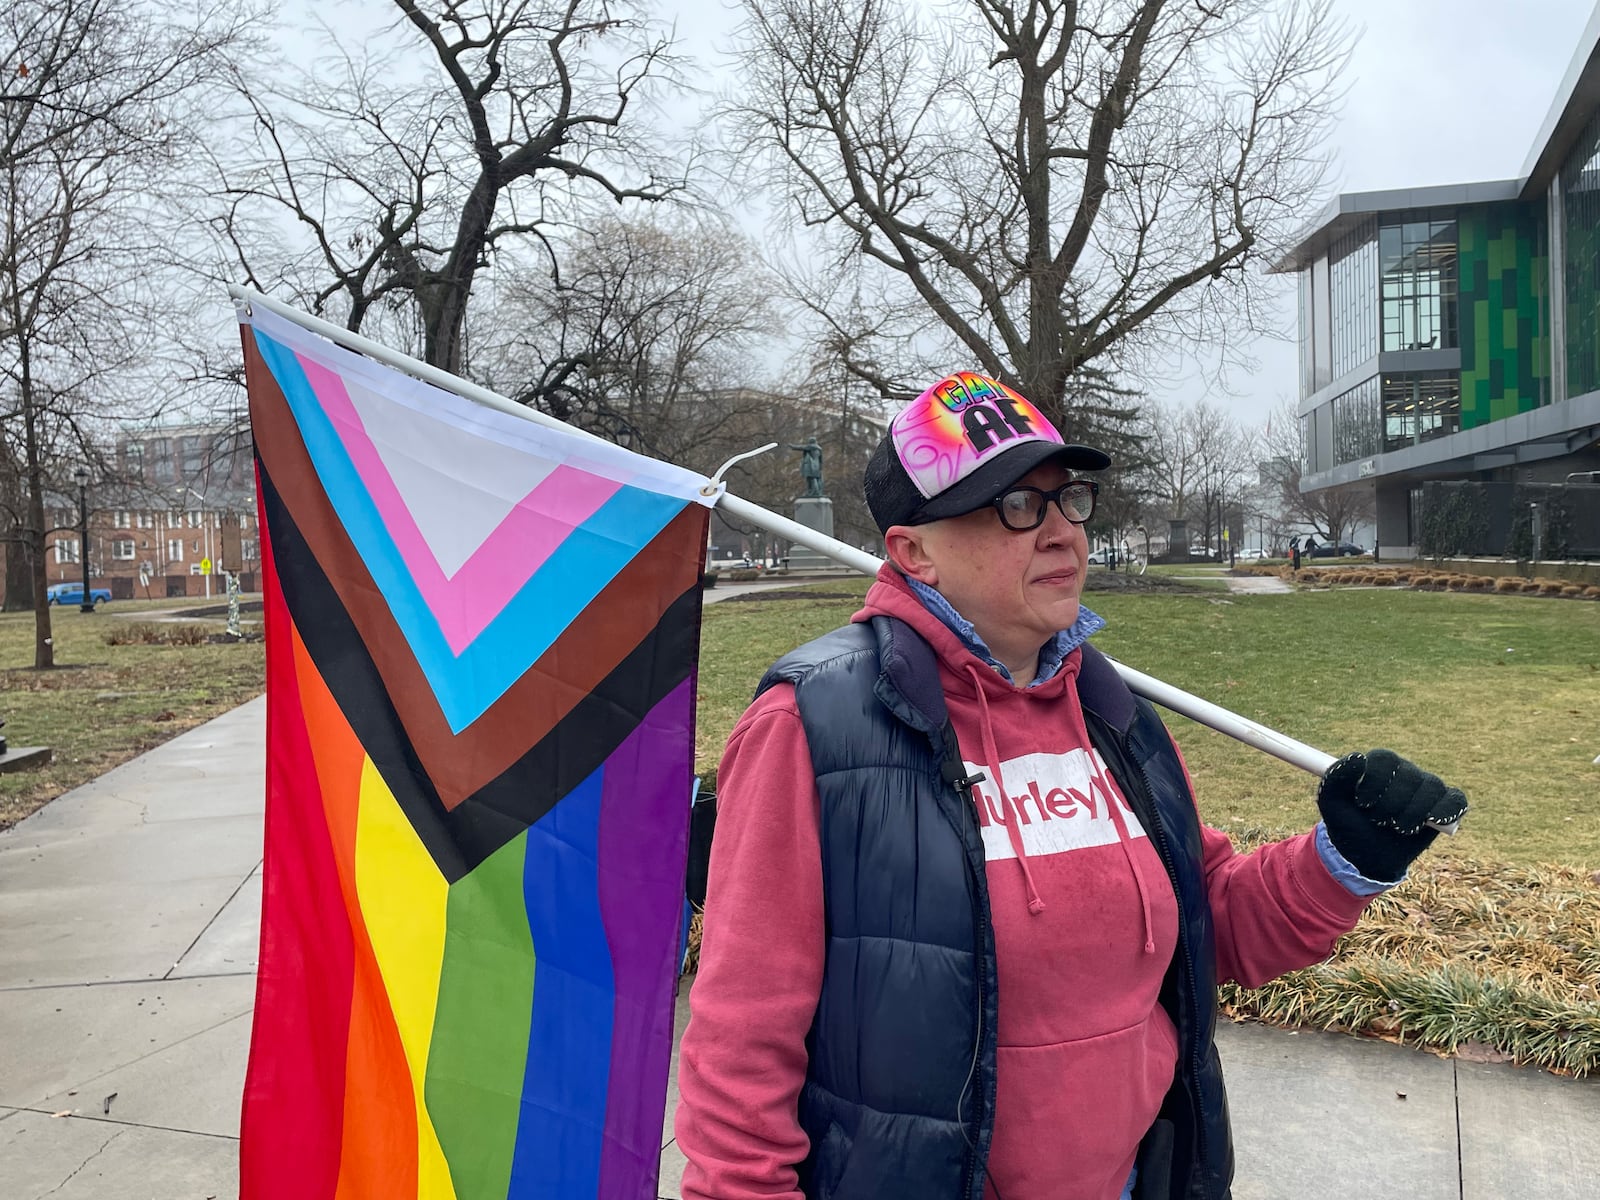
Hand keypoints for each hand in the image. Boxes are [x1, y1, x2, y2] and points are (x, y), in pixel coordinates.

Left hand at [1316, 750, 1467, 882]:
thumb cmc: (1348, 824)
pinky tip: (1432, 822)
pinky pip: (1456, 800)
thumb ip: (1337, 777)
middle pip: (1409, 775)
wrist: (1367, 854)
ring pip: (1432, 787)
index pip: (1385, 759)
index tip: (1362, 803)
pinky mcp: (1446, 806)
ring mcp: (1428, 788)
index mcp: (1379, 765)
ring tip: (1397, 827)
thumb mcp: (1331, 802)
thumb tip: (1357, 757)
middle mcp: (1406, 772)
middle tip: (1378, 820)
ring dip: (1413, 812)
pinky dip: (1446, 811)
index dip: (1375, 780)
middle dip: (1391, 803)